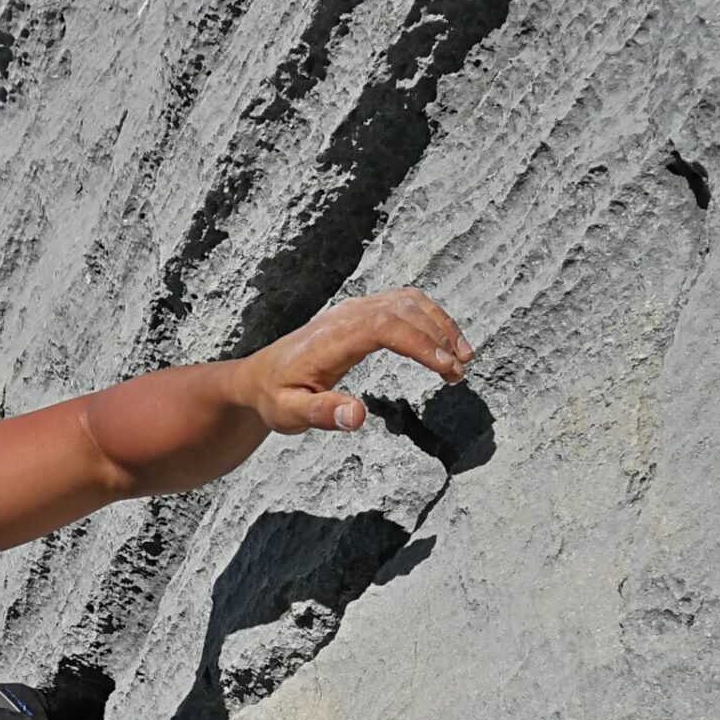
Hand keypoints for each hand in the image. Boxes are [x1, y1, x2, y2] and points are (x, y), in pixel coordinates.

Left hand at [238, 287, 472, 434]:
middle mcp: (345, 316)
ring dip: (439, 325)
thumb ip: (321, 414)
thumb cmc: (274, 397)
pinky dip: (428, 320)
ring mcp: (354, 310)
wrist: (258, 377)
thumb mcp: (289, 414)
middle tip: (460, 371)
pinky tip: (442, 345)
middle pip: (404, 309)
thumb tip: (358, 417)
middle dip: (439, 336)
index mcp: (332, 338)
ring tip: (461, 360)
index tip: (446, 366)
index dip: (420, 342)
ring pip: (408, 303)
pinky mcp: (360, 313)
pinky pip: (402, 306)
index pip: (385, 326)